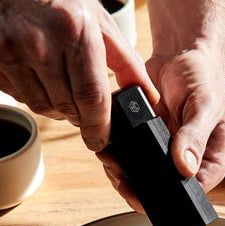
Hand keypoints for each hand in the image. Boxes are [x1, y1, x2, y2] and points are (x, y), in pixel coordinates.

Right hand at [0, 0, 156, 150]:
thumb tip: (148, 96)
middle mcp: (40, 43)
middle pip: (67, 108)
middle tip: (84, 105)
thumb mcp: (100, 24)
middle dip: (80, 115)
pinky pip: (20, 97)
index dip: (98, 126)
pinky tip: (40, 77)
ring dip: (58, 108)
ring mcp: (11, 50)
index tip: (100, 140)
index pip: (91, 97)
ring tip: (62, 87)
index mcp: (74, 32)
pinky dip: (35, 96)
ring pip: (43, 107)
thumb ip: (127, 62)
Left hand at [98, 0, 224, 210]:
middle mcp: (188, 160)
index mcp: (210, 160)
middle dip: (140, 188)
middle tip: (121, 176)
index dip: (169, 198)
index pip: (193, 192)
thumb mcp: (206, 105)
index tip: (145, 195)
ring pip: (144, 176)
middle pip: (164, 188)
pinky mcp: (148, 140)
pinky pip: (132, 158)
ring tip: (112, 161)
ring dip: (125, 174)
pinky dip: (119, 157)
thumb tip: (186, 167)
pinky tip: (111, 150)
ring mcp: (166, 152)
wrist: (182, 54)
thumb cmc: (205, 77)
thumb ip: (195, 136)